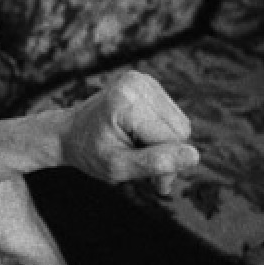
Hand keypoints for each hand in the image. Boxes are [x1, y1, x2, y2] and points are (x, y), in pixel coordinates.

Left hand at [63, 70, 199, 193]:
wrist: (69, 133)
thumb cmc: (89, 153)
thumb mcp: (118, 167)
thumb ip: (155, 163)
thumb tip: (194, 157)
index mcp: (127, 102)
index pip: (172, 138)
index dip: (167, 164)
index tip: (155, 184)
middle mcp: (137, 84)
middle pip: (180, 129)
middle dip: (166, 153)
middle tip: (142, 167)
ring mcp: (143, 80)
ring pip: (180, 123)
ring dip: (164, 143)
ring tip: (137, 150)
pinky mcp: (147, 84)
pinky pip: (172, 115)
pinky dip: (160, 131)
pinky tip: (139, 137)